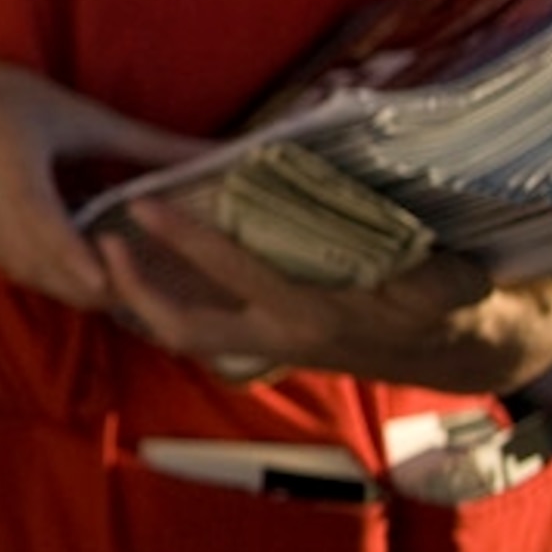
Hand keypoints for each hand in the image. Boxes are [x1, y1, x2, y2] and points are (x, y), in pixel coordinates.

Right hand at [0, 47, 209, 308]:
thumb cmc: (5, 95)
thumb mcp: (80, 115)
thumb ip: (148, 146)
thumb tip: (217, 154)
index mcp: (14, 172)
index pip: (54, 237)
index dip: (90, 267)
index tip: (126, 283)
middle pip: (46, 270)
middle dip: (95, 286)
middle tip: (148, 290)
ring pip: (30, 276)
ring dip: (70, 283)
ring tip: (119, 281)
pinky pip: (10, 266)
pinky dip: (44, 270)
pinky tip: (71, 261)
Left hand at [100, 197, 551, 395]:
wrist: (456, 351)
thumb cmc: (450, 310)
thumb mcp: (454, 293)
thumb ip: (439, 282)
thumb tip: (445, 265)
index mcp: (310, 320)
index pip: (235, 278)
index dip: (190, 240)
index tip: (146, 200)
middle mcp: (276, 339)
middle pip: (182, 326)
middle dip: (133, 288)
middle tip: (96, 236)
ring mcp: (264, 345)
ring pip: (181, 331)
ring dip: (137, 298)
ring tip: (95, 244)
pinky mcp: (261, 340)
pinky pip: (198, 325)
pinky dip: (163, 300)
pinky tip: (132, 265)